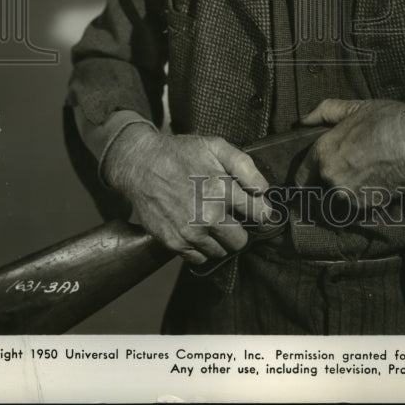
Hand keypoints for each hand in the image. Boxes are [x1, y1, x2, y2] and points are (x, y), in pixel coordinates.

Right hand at [103, 125, 274, 265]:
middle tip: (229, 216)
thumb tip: (264, 190)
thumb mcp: (215, 146)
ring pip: (221, 251)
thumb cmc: (181, 153)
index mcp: (223, 189)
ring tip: (210, 222)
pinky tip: (196, 230)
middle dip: (239, 228)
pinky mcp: (174, 243)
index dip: (260, 211)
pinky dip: (200, 248)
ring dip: (219, 240)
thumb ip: (245, 166)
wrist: (141, 165)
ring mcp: (191, 232)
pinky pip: (199, 258)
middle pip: (241, 240)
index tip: (254, 209)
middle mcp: (209, 215)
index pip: (259, 214)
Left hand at [294, 99, 404, 207]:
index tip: (310, 178)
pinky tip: (369, 187)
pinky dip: (358, 201)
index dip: (304, 177)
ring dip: (340, 196)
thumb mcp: (353, 108)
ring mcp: (348, 194)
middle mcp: (330, 177)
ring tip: (356, 183)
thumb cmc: (387, 120)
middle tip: (338, 177)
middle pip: (316, 192)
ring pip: (335, 202)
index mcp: (323, 152)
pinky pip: (354, 208)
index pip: (300, 177)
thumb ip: (323, 112)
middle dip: (322, 187)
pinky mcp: (367, 206)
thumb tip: (303, 120)